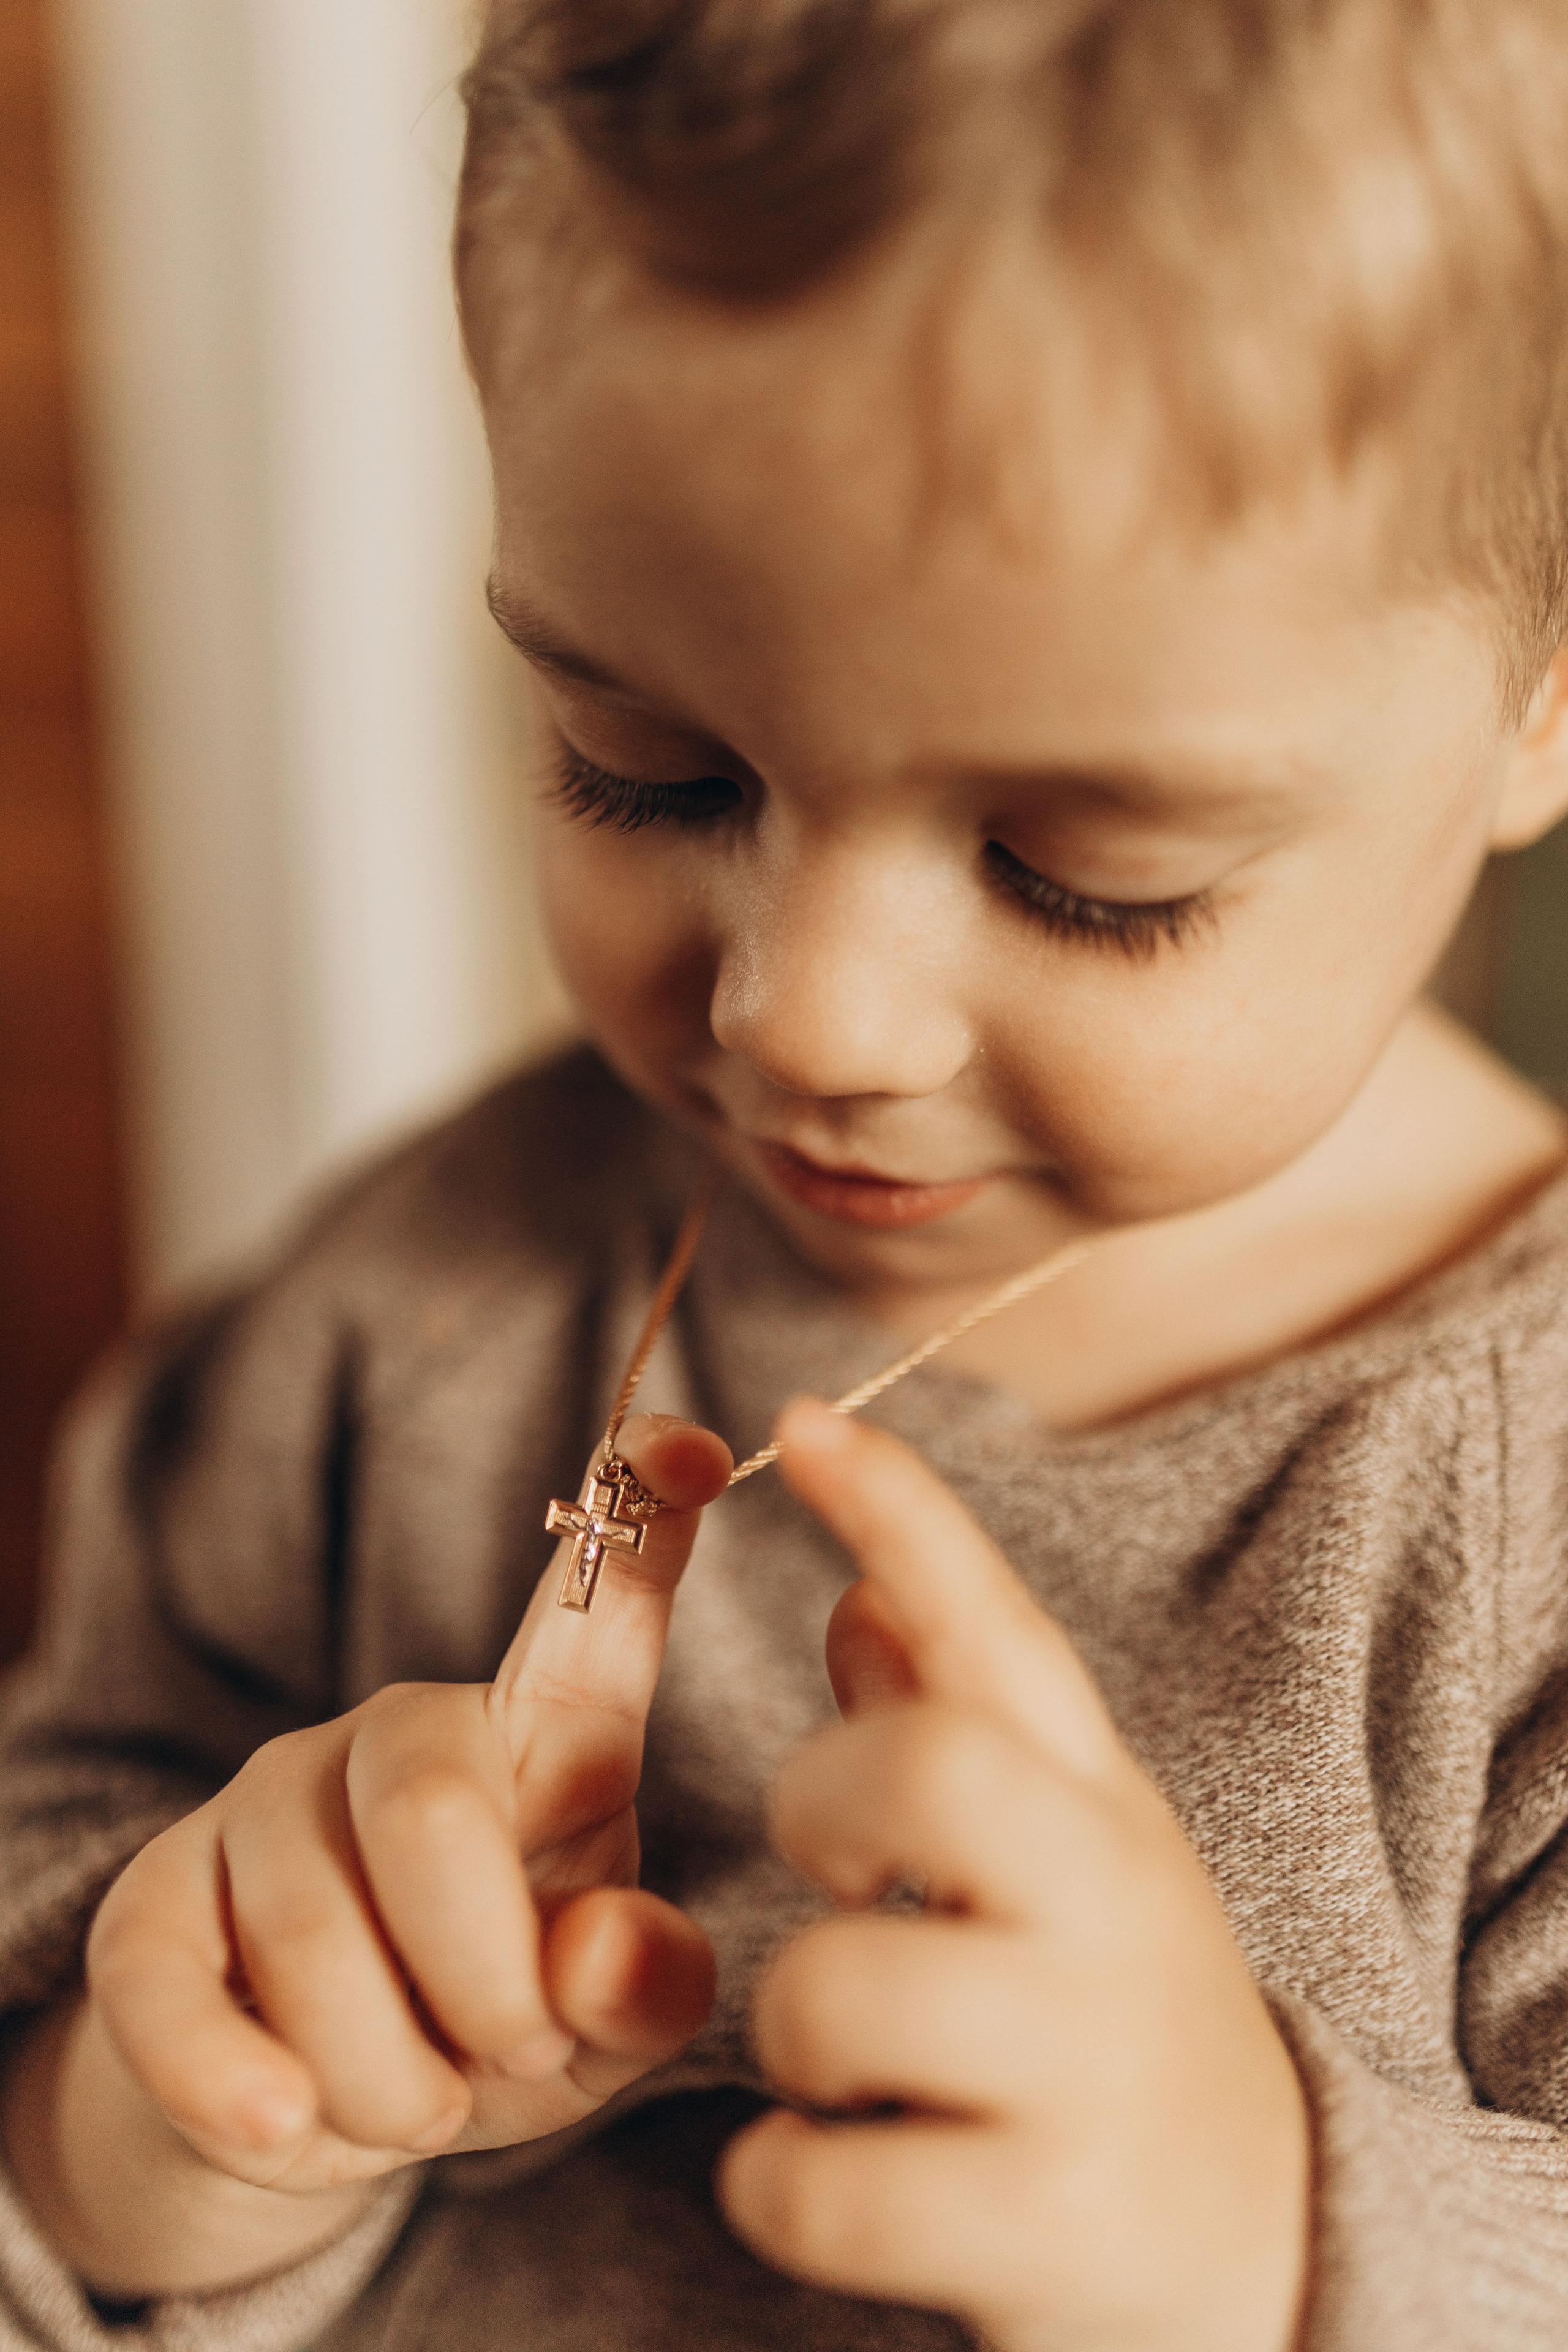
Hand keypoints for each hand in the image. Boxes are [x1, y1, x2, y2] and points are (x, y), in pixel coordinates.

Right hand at [84, 1415, 728, 2204]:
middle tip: (516, 2056)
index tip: (706, 1444)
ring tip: (420, 2105)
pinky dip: (235, 2085)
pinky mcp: (155, 1899)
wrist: (317, 2114)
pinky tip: (286, 2126)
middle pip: (432, 1812)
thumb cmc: (493, 2032)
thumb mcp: (603, 2031)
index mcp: (544, 1737)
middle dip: (487, 1982)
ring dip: (386, 2076)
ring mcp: (266, 1804)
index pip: (599, 1604)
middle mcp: (402, 1734)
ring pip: (311, 1931)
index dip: (650, 1516)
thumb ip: (645, 1989)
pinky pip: (170, 1986)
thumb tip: (595, 1951)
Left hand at [718, 1401, 1309, 2351]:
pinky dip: (782, 2186)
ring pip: (836, 1990)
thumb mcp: (1063, 1857)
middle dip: (818, 1803)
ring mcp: (1087, 2071)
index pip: (1005, 1631)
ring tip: (853, 2067)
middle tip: (833, 1864)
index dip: (901, 1516)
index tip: (805, 1418)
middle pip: (924, 1770)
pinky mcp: (1047, 2229)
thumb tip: (857, 1591)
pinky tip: (841, 2176)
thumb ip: (955, 1728)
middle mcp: (1112, 1914)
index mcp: (1105, 1811)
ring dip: (796, 2034)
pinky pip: (814, 2186)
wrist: (1274, 2250)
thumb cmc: (1113, 2012)